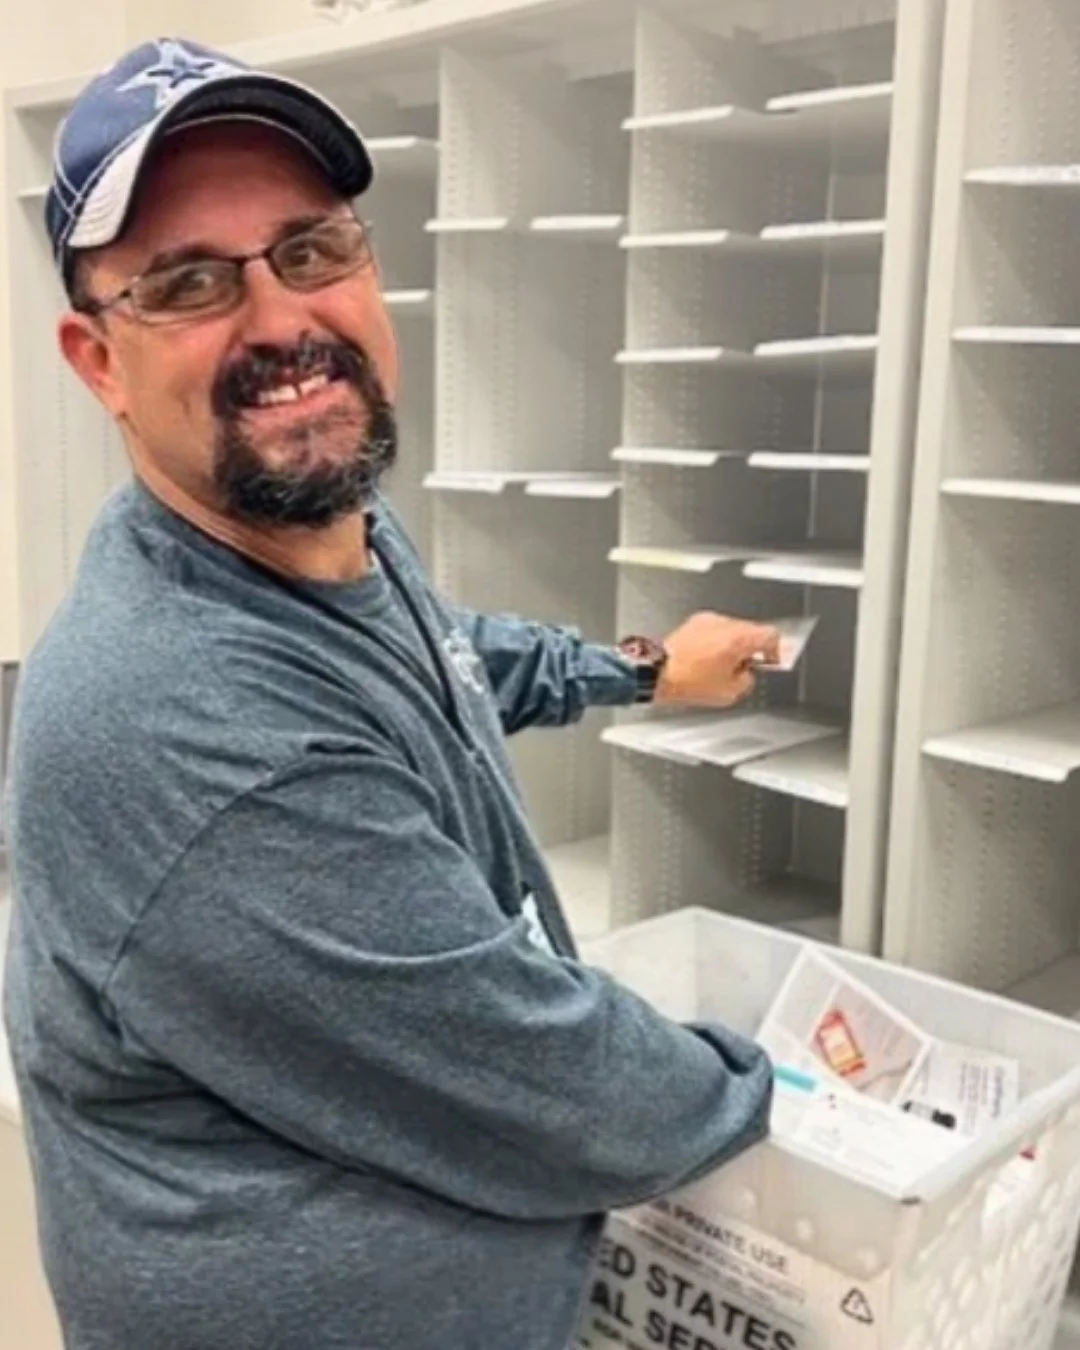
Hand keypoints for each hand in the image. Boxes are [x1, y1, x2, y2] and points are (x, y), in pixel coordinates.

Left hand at [655, 611, 780, 707]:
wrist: (657, 672)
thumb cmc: (688, 682)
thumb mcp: (729, 692)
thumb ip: (747, 680)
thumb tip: (746, 674)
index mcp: (739, 638)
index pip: (771, 635)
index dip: (775, 650)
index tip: (771, 660)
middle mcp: (725, 623)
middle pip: (752, 631)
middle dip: (751, 649)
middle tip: (744, 668)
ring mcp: (708, 620)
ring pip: (732, 629)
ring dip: (733, 644)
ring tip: (721, 667)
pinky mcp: (693, 622)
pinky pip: (715, 629)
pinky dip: (716, 641)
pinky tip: (707, 659)